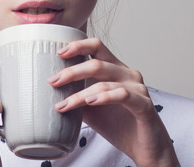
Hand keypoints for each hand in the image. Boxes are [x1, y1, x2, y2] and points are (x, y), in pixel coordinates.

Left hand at [49, 39, 179, 166]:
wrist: (144, 148)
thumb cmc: (118, 125)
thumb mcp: (90, 108)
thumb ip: (76, 95)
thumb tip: (50, 91)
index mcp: (116, 69)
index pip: (97, 46)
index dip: (78, 45)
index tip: (59, 53)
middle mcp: (128, 74)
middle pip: (97, 63)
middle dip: (72, 71)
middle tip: (53, 82)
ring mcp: (138, 88)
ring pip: (105, 82)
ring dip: (80, 93)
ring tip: (64, 104)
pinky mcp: (144, 105)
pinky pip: (123, 95)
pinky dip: (104, 97)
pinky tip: (90, 102)